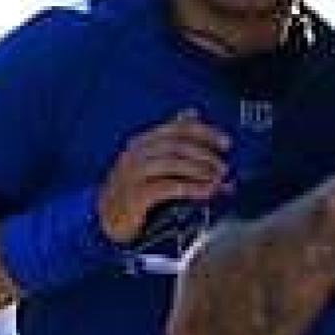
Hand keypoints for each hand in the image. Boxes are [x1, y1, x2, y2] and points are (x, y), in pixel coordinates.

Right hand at [96, 109, 231, 242]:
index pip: (177, 128)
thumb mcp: (152, 162)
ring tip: (218, 180)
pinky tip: (207, 192)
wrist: (107, 221)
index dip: (205, 133)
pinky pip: (167, 187)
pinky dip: (192, 187)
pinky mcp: (134, 196)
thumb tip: (192, 112)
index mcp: (142, 142)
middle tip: (224, 168)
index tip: (226, 143)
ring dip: (200, 170)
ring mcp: (132, 175)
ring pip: (172, 163)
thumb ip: (171, 139)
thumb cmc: (134, 190)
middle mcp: (135, 154)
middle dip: (205, 155)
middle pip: (176, 145)